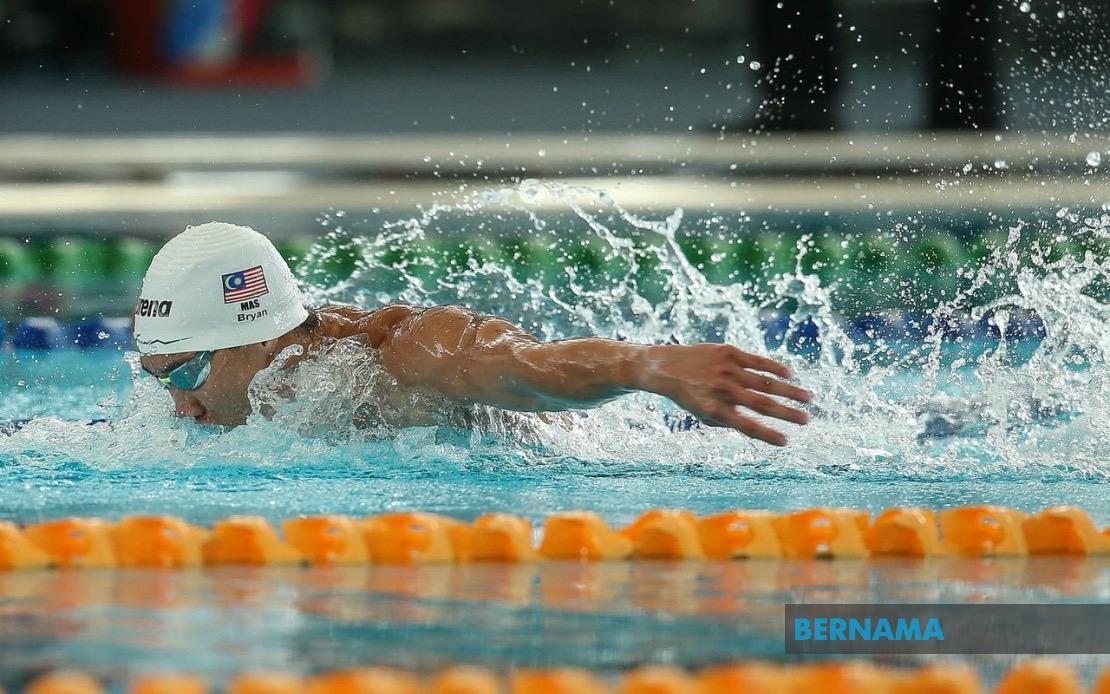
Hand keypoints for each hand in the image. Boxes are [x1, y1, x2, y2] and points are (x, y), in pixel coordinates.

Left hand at [635, 343, 811, 445]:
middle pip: (762, 404)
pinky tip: (790, 376)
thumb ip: (729, 420)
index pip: (748, 426)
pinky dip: (775, 368)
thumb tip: (759, 428)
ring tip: (808, 398)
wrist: (664, 367)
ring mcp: (726, 369)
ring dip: (789, 391)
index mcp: (715, 410)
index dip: (768, 435)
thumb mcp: (703, 414)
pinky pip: (757, 361)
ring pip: (765, 382)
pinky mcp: (728, 352)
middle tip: (807, 420)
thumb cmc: (689, 395)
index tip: (786, 442)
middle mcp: (722, 390)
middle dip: (787, 413)